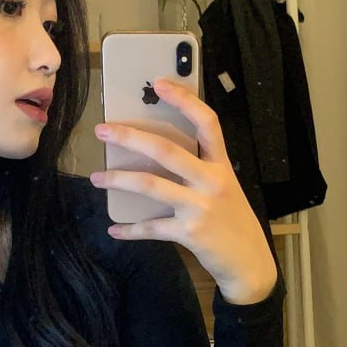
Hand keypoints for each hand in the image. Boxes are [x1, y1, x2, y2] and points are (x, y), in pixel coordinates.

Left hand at [91, 78, 278, 304]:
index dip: (184, 100)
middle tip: (103, 131)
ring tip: (97, 178)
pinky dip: (130, 230)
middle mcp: (212, 181)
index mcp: (221, 165)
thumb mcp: (225, 188)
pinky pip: (152, 228)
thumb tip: (155, 154)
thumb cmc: (233, 222)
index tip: (159, 83)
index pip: (206, 123)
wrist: (250, 263)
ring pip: (151, 185)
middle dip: (130, 137)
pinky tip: (115, 230)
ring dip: (118, 180)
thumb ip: (199, 170)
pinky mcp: (190, 233)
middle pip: (166, 150)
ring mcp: (200, 207)